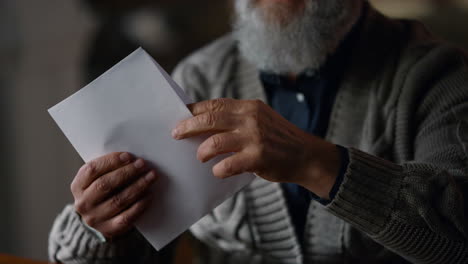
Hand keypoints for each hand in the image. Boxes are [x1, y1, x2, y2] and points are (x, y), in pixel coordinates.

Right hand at [70, 152, 157, 238]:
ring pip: (118, 200)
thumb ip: (108, 168)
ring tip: (151, 176)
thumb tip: (132, 158)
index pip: (92, 170)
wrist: (101, 219)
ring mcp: (95, 218)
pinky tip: (149, 194)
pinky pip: (127, 216)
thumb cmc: (103, 192)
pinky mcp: (109, 229)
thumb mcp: (98, 178)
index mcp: (78, 186)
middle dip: (127, 172)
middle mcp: (83, 203)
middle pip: (105, 185)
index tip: (129, 156)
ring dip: (138, 186)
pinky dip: (140, 204)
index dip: (111, 161)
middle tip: (142, 164)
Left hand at [172, 98, 340, 198]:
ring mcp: (254, 138)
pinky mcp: (257, 157)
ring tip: (200, 157)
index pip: (215, 104)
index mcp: (249, 107)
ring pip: (215, 142)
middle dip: (188, 126)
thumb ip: (238, 119)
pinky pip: (228, 165)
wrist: (306, 155)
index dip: (195, 109)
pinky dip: (218, 170)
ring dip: (203, 151)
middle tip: (176, 134)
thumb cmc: (280, 139)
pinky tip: (218, 171)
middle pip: (209, 119)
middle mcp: (250, 118)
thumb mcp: (261, 119)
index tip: (181, 115)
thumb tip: (206, 123)